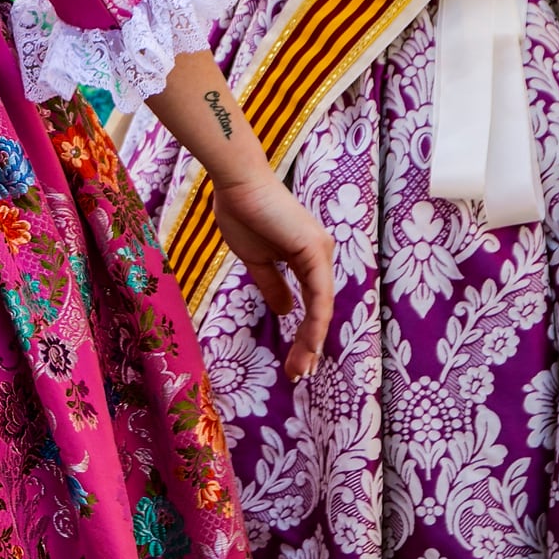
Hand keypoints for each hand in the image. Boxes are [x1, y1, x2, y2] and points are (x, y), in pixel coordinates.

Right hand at [211, 173, 332, 380]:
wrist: (236, 184)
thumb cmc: (242, 213)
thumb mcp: (256, 259)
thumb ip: (273, 285)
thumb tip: (284, 311)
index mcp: (307, 258)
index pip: (311, 304)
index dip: (303, 334)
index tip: (292, 360)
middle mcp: (320, 256)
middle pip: (320, 310)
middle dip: (309, 346)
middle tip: (298, 374)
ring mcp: (321, 253)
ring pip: (322, 307)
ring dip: (312, 341)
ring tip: (302, 368)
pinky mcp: (315, 251)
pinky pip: (319, 295)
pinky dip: (315, 322)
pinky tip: (308, 343)